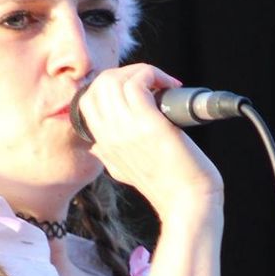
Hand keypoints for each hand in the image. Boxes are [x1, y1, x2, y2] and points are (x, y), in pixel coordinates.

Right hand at [76, 63, 223, 219]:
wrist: (187, 204)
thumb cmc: (166, 187)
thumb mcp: (124, 172)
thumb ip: (108, 156)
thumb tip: (96, 147)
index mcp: (103, 144)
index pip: (87, 100)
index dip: (111, 85)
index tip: (138, 90)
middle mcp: (110, 135)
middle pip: (99, 84)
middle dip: (126, 72)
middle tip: (152, 82)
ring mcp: (126, 129)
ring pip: (114, 79)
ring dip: (141, 71)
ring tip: (162, 83)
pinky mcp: (148, 124)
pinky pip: (137, 83)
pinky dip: (152, 75)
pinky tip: (169, 85)